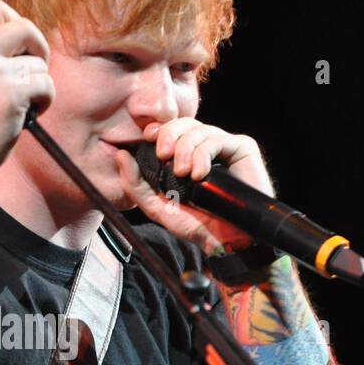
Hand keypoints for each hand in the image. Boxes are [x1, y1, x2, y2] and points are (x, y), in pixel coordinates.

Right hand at [0, 0, 54, 167]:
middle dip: (38, 46)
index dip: (16, 24)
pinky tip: (31, 113)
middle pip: (23, 25)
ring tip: (26, 103)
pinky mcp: (10, 91)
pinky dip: (45, 100)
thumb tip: (9, 33)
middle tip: (34, 68)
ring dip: (39, 83)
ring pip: (38, 62)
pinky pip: (45, 84)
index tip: (20, 48)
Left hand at [115, 116, 275, 254]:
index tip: (148, 139)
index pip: (170, 129)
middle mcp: (205, 147)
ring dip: (185, 149)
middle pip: (183, 123)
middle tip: (163, 156)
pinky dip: (204, 154)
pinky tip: (199, 174)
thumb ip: (135, 183)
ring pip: (199, 129)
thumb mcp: (156, 206)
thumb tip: (121, 154)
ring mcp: (224, 146)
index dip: (158, 129)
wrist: (226, 241)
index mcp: (186, 155)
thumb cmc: (195, 224)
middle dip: (169, 135)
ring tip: (183, 174)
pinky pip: (218, 140)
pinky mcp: (242, 148)